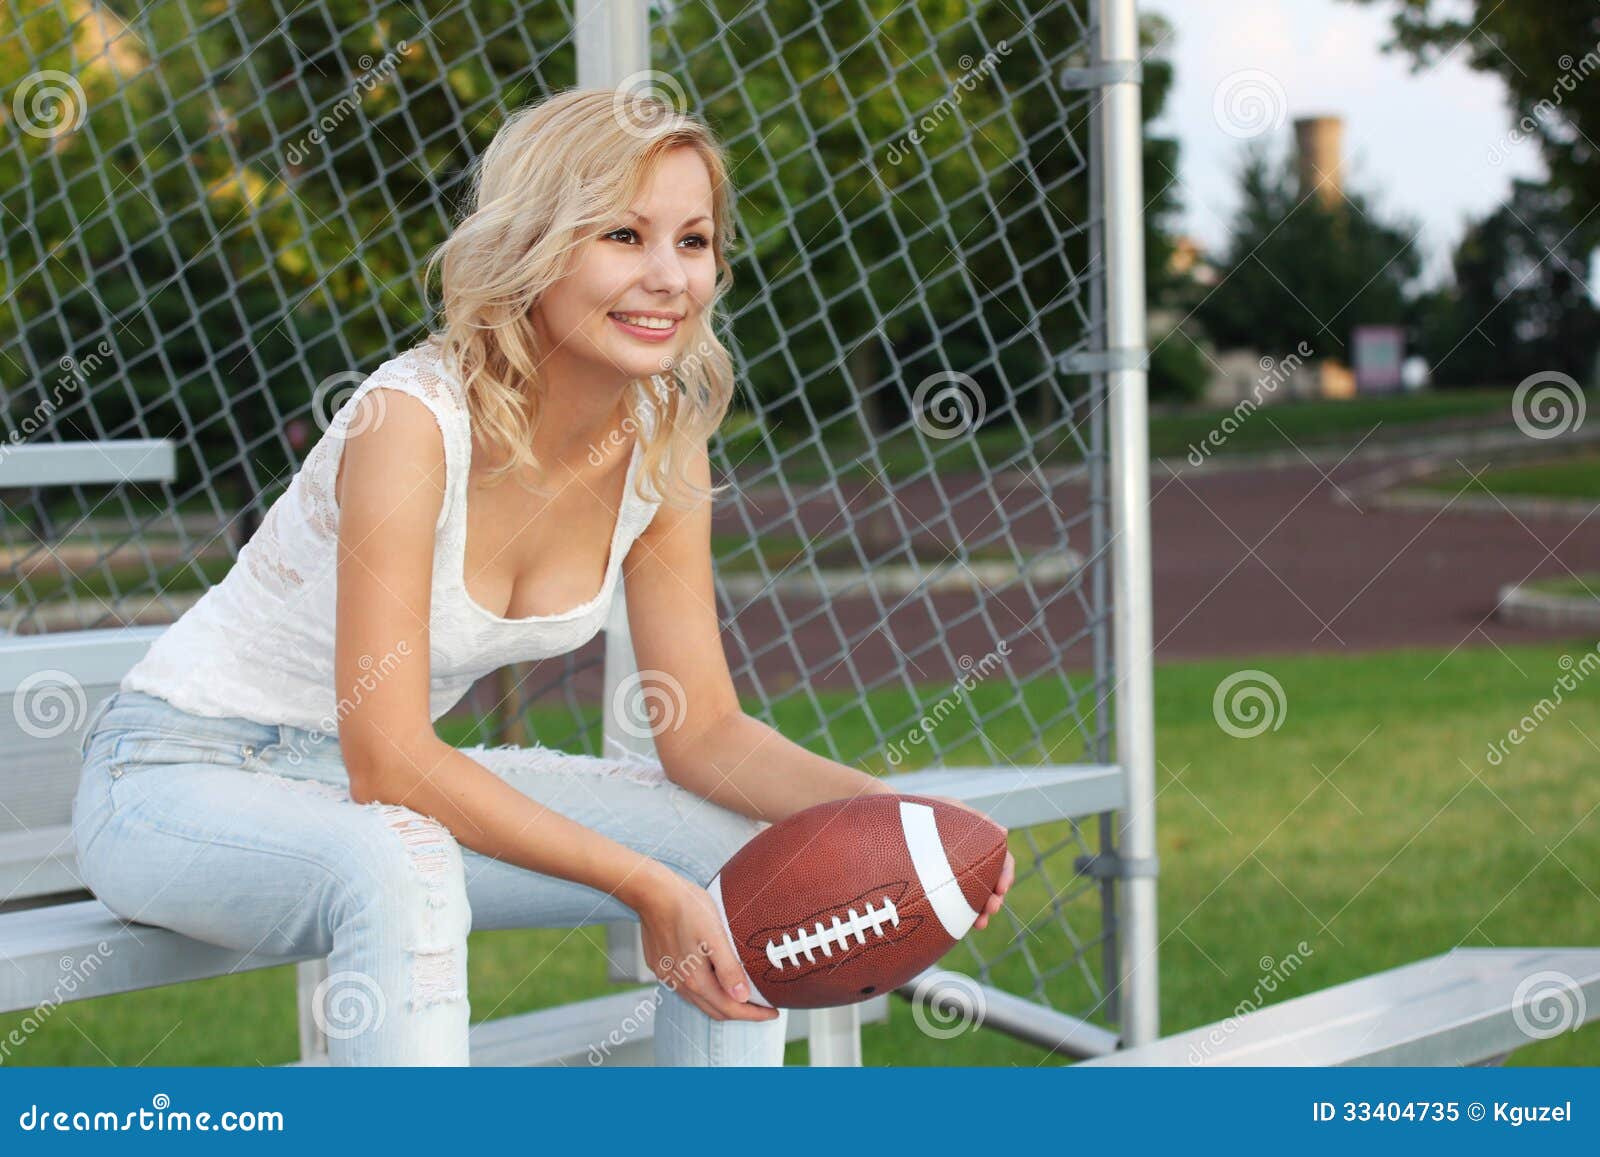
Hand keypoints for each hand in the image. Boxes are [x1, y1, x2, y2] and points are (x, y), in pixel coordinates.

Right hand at [633, 867, 780, 1022]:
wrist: (652, 892)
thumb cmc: (686, 908)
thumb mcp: (715, 935)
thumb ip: (728, 968)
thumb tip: (743, 997)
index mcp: (696, 979)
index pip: (730, 1008)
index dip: (754, 1014)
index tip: (773, 1013)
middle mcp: (680, 983)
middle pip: (715, 1009)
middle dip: (740, 1011)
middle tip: (762, 1006)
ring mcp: (668, 976)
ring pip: (699, 1000)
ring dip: (721, 1002)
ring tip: (740, 995)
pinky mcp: (660, 965)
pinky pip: (685, 987)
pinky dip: (704, 990)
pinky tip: (711, 977)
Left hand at [926, 795, 1014, 930]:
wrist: (891, 819)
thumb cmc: (923, 810)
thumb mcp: (949, 808)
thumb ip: (974, 819)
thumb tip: (1004, 832)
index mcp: (979, 842)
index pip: (1001, 859)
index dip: (1005, 874)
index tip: (1002, 887)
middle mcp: (970, 860)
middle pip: (991, 882)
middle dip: (995, 898)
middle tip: (992, 908)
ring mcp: (955, 875)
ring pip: (975, 897)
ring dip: (982, 911)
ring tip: (981, 923)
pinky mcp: (939, 887)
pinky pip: (955, 905)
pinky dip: (962, 916)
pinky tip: (964, 926)